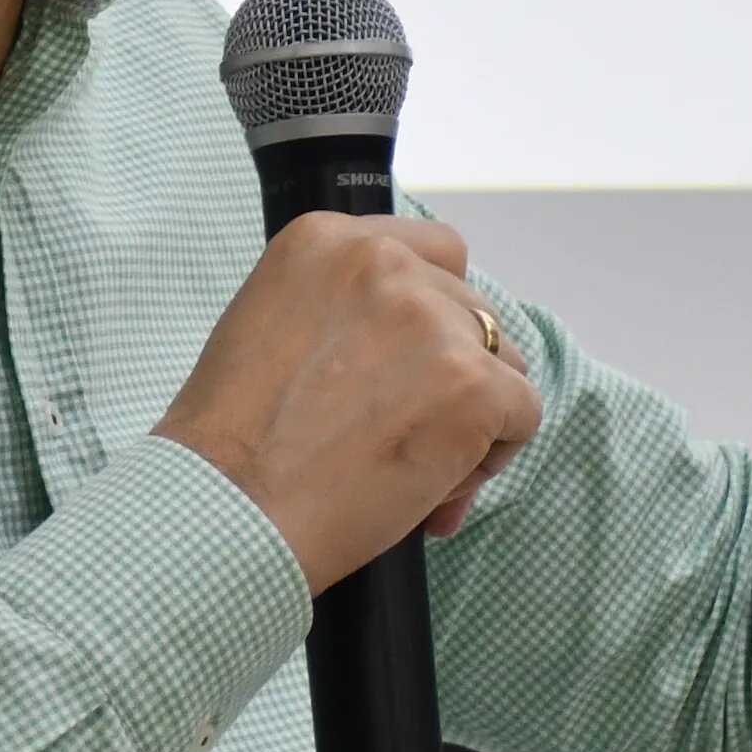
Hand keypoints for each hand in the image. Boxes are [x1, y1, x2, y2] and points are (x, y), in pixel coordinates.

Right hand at [156, 214, 542, 590]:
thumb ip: (343, 310)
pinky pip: (523, 413)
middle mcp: (384, 263)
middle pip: (470, 310)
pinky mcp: (472, 382)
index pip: (430, 253)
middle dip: (449, 373)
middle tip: (401, 437)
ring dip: (474, 416)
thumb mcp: (269, 327)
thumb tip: (416, 350)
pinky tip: (434, 489)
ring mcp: (433, 320)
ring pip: (503, 361)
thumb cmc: (233, 445)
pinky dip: (491, 458)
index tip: (402, 369)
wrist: (229, 510)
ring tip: (414, 470)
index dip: (428, 319)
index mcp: (327, 240)